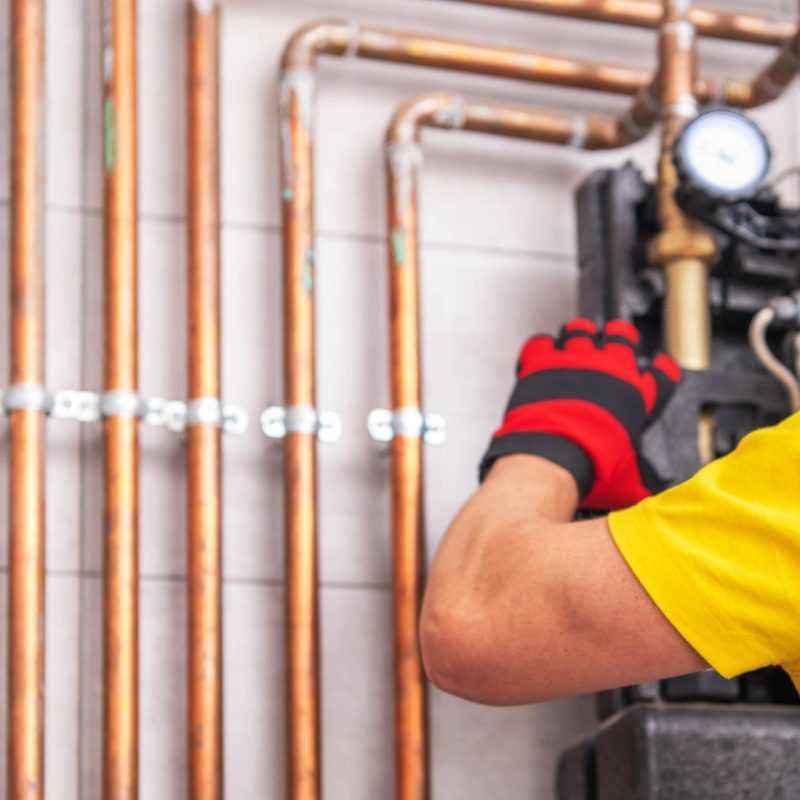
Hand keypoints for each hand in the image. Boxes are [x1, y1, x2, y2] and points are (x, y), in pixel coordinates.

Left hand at [479, 318, 680, 509]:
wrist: (551, 458)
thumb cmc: (592, 469)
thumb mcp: (630, 482)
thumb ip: (645, 483)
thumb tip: (658, 506)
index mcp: (635, 395)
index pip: (662, 372)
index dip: (662, 371)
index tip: (658, 370)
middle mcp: (608, 370)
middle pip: (621, 335)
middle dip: (617, 340)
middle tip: (610, 349)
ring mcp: (574, 360)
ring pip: (581, 330)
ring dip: (578, 338)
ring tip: (574, 347)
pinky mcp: (541, 360)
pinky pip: (541, 341)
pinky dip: (540, 348)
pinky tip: (539, 358)